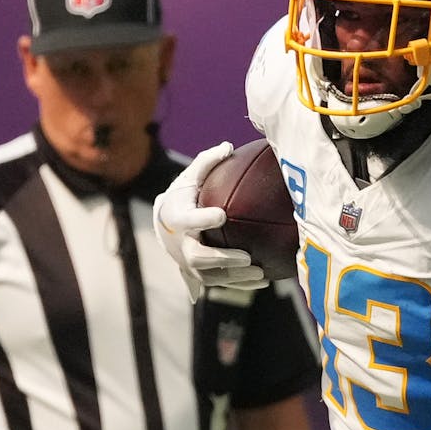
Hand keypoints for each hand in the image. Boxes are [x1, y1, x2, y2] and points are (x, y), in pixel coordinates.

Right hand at [153, 141, 266, 300]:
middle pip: (199, 257)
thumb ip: (207, 162)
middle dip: (223, 259)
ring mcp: (187, 263)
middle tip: (246, 256)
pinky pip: (220, 282)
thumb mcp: (189, 178)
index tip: (222, 215)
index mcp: (176, 218)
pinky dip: (241, 283)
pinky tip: (265, 280)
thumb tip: (228, 146)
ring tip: (261, 272)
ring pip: (211, 276)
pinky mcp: (198, 274)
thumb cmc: (183, 197)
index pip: (188, 220)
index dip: (203, 219)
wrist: (165, 226)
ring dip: (237, 277)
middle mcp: (179, 245)